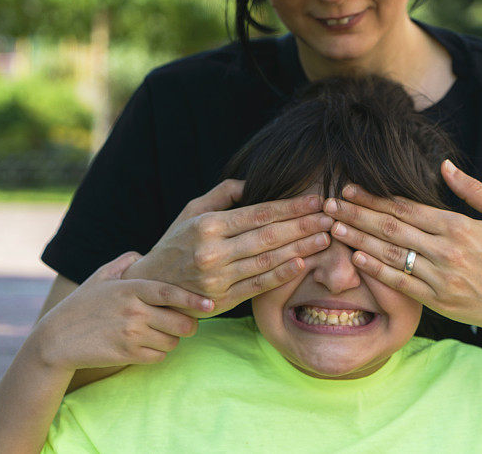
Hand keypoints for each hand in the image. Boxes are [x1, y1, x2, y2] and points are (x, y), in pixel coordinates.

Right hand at [33, 252, 211, 371]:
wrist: (56, 339)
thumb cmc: (83, 304)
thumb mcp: (101, 275)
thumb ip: (126, 261)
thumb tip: (144, 254)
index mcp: (132, 288)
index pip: (171, 293)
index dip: (193, 299)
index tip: (210, 304)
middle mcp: (134, 311)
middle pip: (181, 323)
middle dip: (188, 324)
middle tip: (184, 323)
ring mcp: (131, 334)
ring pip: (172, 341)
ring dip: (172, 339)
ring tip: (160, 333)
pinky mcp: (127, 355)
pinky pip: (159, 356)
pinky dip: (159, 353)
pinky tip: (148, 345)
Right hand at [122, 179, 333, 316]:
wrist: (150, 287)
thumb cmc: (176, 242)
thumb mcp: (192, 210)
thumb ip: (223, 194)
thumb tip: (253, 181)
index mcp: (207, 225)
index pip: (258, 213)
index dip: (290, 206)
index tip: (316, 199)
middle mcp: (213, 251)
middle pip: (268, 236)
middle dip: (304, 225)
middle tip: (331, 215)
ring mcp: (218, 278)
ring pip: (268, 260)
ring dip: (301, 248)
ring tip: (326, 237)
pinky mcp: (223, 300)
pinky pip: (258, 285)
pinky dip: (282, 275)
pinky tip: (302, 264)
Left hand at [323, 159, 481, 335]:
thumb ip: (474, 190)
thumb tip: (444, 166)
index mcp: (458, 226)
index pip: (406, 207)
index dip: (374, 197)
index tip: (349, 189)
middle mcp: (446, 250)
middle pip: (391, 227)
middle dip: (356, 214)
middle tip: (328, 204)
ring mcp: (440, 277)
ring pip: (391, 254)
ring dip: (359, 240)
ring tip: (334, 228)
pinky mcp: (437, 301)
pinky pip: (400, 283)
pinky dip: (377, 271)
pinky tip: (356, 259)